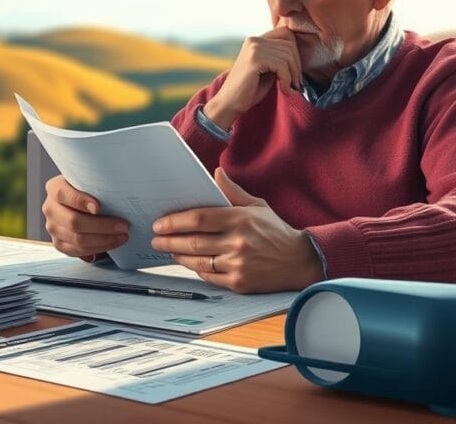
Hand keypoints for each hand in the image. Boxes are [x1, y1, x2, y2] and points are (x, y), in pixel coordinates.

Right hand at [42, 175, 128, 257]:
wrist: (80, 203)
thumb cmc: (89, 191)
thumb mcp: (88, 181)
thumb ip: (95, 184)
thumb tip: (115, 192)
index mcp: (54, 188)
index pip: (63, 194)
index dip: (81, 201)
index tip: (98, 207)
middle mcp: (50, 208)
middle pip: (73, 221)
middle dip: (102, 225)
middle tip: (123, 225)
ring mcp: (52, 228)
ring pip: (77, 239)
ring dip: (104, 239)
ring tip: (122, 235)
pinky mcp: (58, 243)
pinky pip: (78, 251)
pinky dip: (98, 248)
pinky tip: (112, 242)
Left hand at [150, 168, 322, 293]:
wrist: (300, 261)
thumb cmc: (275, 231)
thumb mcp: (257, 206)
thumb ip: (233, 191)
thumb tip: (215, 172)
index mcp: (240, 219)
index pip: (199, 219)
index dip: (174, 221)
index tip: (159, 223)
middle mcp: (238, 242)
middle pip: (193, 241)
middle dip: (169, 240)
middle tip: (155, 238)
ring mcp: (238, 264)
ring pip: (197, 261)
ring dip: (177, 256)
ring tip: (167, 250)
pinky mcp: (239, 283)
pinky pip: (208, 276)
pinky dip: (195, 269)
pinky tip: (187, 263)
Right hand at [203, 27, 302, 130]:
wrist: (229, 104)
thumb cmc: (249, 90)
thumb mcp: (267, 70)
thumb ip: (278, 58)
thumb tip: (299, 55)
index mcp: (256, 40)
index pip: (285, 33)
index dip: (295, 52)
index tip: (295, 71)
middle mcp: (254, 40)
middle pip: (289, 44)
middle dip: (297, 66)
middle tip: (297, 83)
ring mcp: (253, 48)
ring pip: (287, 56)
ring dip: (293, 75)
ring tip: (290, 88)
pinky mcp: (254, 59)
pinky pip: (281, 66)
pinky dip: (286, 80)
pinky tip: (284, 90)